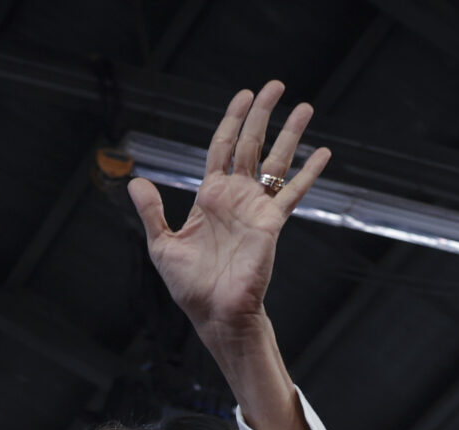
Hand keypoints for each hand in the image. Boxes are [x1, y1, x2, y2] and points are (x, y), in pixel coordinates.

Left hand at [127, 83, 329, 347]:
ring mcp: (255, 208)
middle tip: (276, 85)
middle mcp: (235, 197)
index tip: (243, 95)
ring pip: (276, 162)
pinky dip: (309, 173)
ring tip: (305, 107)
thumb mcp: (163, 245)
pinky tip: (323, 153)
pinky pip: (293, 193)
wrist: (214, 314)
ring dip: (291, 134)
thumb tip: (135, 181)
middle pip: (251, 144)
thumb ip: (152, 211)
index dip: (231, 120)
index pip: (222, 148)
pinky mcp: (271, 224)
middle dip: (262, 114)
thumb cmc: (190, 286)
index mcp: (209, 197)